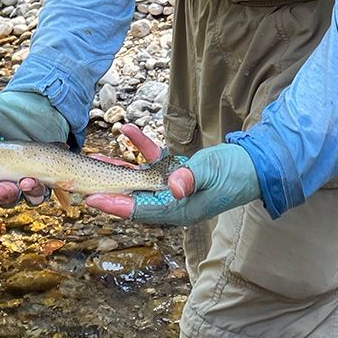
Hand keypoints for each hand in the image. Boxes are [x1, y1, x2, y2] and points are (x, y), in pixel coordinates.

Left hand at [85, 125, 260, 225]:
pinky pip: (153, 159)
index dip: (115, 204)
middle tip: (82, 182)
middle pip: (133, 197)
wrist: (255, 164)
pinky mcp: (177, 171)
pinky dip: (140, 146)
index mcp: (179, 209)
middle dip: (108, 188)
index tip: (92, 199)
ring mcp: (173, 186)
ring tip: (95, 156)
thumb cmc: (236, 172)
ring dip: (117, 167)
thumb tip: (174, 186)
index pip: (140, 209)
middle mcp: (172, 201)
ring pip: (138, 179)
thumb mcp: (212, 173)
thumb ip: (191, 178)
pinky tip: (127, 128)